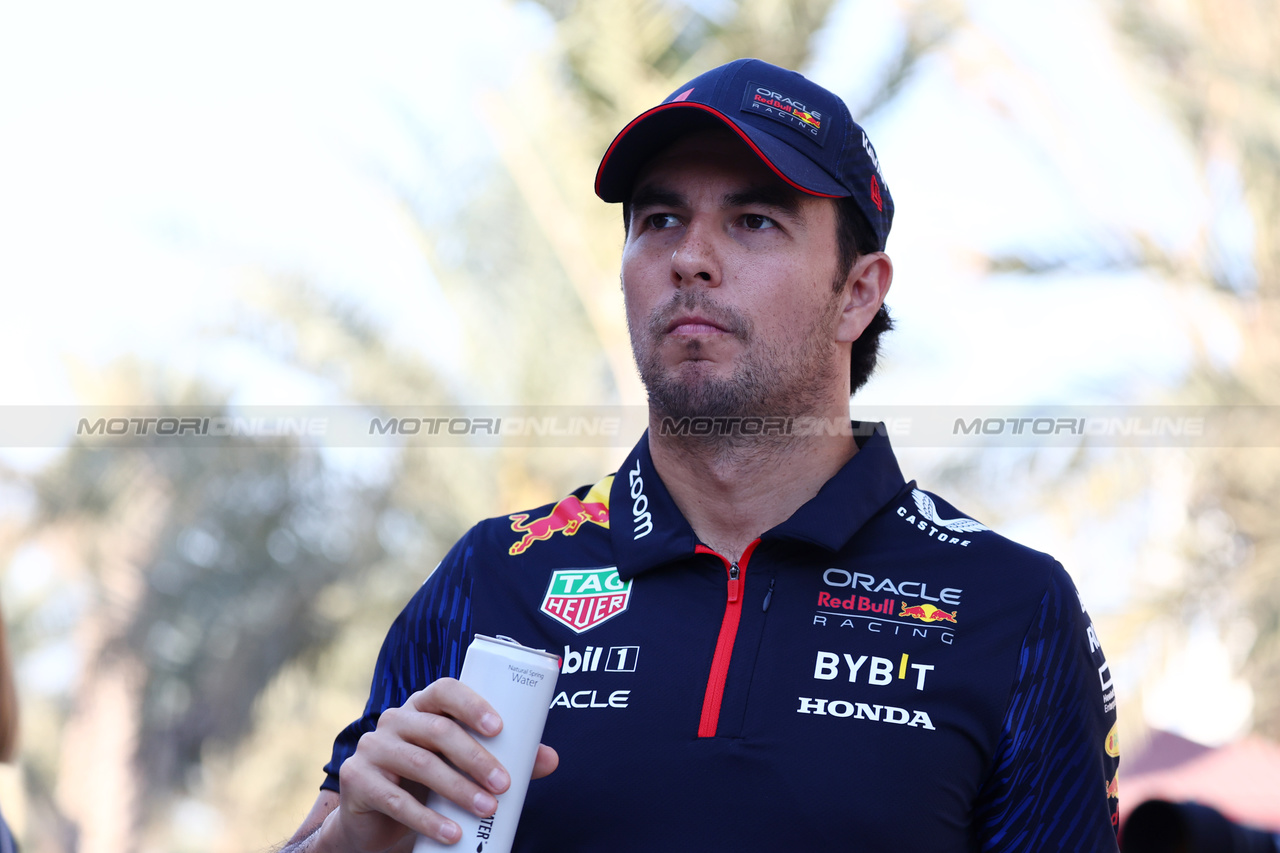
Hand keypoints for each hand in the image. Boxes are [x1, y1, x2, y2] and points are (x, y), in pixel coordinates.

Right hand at [328, 678, 558, 849]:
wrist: (375, 817)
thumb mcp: (462, 767)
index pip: (445, 690)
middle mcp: (395, 719)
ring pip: (420, 764)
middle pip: (438, 731)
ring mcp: (373, 747)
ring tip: (486, 809)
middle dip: (475, 758)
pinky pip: (395, 799)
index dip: (472, 705)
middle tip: (504, 785)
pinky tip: (452, 832)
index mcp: (423, 706)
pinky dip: (427, 818)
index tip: (500, 728)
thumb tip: (550, 758)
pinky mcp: (358, 779)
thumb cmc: (427, 782)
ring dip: (458, 789)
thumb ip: (503, 759)